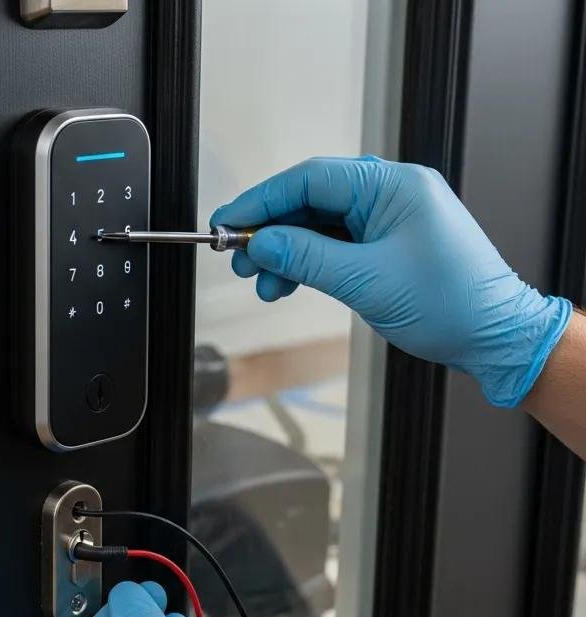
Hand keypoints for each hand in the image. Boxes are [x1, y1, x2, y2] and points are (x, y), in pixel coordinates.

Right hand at [212, 156, 570, 407]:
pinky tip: (286, 284)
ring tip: (264, 283)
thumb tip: (262, 241)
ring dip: (284, 254)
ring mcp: (385, 221)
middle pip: (309, 202)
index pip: (310, 180)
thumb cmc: (450, 303)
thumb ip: (308, 256)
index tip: (228, 222)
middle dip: (269, 231)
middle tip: (239, 260)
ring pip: (316, 227)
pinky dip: (305, 265)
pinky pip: (331, 246)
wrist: (491, 335)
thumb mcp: (367, 280)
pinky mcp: (382, 246)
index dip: (262, 200)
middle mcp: (389, 195)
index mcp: (393, 186)